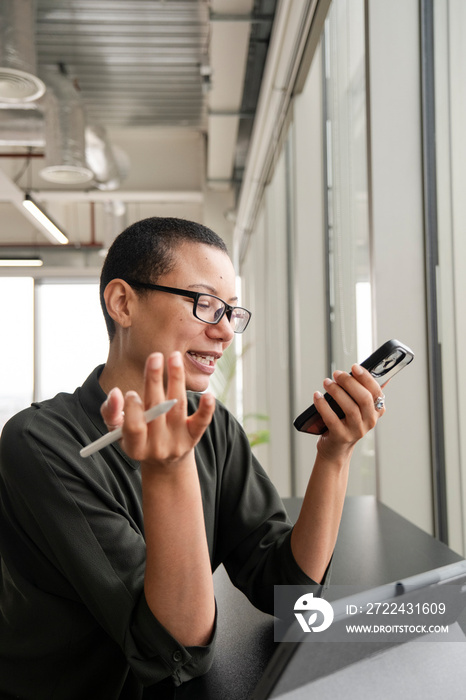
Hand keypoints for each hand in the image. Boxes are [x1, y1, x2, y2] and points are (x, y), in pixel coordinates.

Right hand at [100, 351, 215, 469]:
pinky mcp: (194, 436)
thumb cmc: (137, 437)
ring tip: (173, 357)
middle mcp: (158, 446)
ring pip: (178, 407)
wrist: (164, 460)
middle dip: (154, 382)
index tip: (131, 392)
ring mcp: (178, 441)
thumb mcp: (118, 431)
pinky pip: (201, 422)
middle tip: (155, 357)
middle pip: (157, 411)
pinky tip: (208, 395)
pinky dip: (206, 408)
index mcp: (135, 447)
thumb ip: (111, 412)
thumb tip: (116, 393)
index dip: (133, 409)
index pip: (134, 427)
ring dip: (176, 379)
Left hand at [313, 364, 384, 460]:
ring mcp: (356, 430)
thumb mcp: (359, 407)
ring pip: (350, 408)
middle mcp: (369, 421)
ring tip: (326, 382)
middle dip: (349, 382)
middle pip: (364, 398)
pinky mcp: (341, 436)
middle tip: (336, 373)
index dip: (366, 378)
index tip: (354, 367)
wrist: (336, 448)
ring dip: (336, 392)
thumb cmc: (345, 421)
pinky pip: (332, 418)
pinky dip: (323, 405)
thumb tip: (370, 370)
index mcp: (376, 411)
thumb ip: (365, 391)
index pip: (377, 391)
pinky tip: (317, 396)